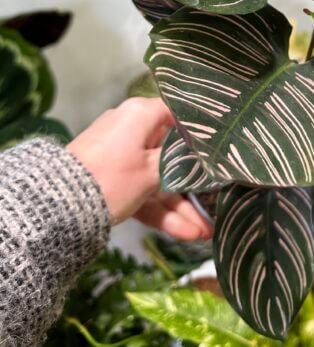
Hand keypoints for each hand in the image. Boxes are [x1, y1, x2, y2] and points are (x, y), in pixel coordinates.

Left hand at [68, 97, 212, 240]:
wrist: (57, 208)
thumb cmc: (112, 177)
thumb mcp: (154, 171)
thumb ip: (183, 162)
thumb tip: (207, 155)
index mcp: (142, 114)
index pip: (181, 115)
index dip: (204, 134)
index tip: (225, 150)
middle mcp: (133, 129)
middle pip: (173, 154)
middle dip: (194, 186)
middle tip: (217, 205)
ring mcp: (121, 156)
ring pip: (159, 179)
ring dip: (181, 205)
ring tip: (205, 232)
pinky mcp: (112, 180)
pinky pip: (142, 191)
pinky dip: (161, 210)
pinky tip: (186, 232)